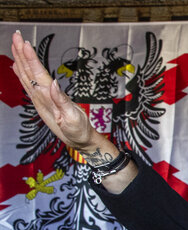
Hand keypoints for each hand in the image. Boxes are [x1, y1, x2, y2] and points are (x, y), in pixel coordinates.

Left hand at [11, 31, 96, 150]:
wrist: (79, 142)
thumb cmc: (78, 131)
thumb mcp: (74, 118)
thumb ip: (62, 101)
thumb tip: (53, 83)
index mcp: (48, 99)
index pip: (37, 75)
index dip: (31, 59)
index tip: (25, 43)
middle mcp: (40, 98)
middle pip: (28, 72)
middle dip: (21, 53)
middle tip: (15, 36)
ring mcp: (39, 100)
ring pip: (25, 76)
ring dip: (20, 59)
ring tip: (15, 44)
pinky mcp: (41, 102)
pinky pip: (27, 84)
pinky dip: (21, 72)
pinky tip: (17, 65)